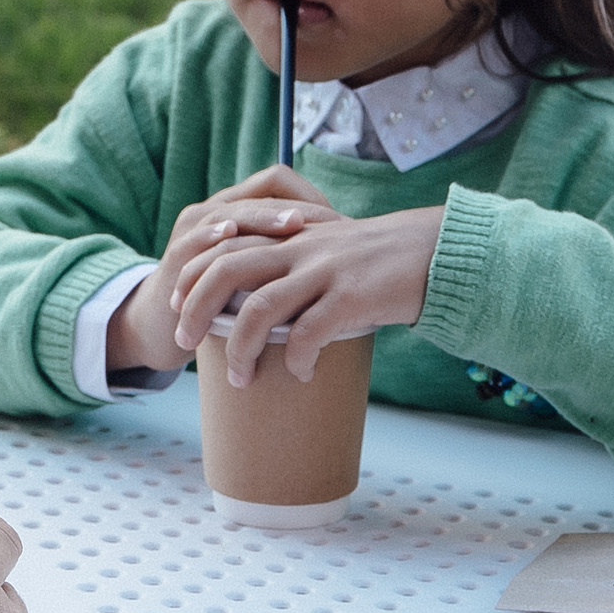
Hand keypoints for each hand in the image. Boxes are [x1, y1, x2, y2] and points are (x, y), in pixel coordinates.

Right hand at [107, 167, 340, 373]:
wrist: (164, 326)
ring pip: (231, 213)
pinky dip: (214, 236)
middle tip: (330, 222)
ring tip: (295, 226)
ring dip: (264, 219)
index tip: (340, 223)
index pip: (277, 181)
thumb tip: (346, 256)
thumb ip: (287, 257)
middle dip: (297, 208)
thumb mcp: (257, 273)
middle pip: (260, 196)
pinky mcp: (175, 258)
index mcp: (238, 207)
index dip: (309, 195)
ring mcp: (192, 232)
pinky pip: (196, 241)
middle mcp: (215, 211)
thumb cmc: (220, 300)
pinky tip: (231, 234)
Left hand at [169, 204, 445, 384]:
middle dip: (195, 308)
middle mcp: (300, 248)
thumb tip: (269, 307)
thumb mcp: (333, 247)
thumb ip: (298, 264)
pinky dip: (296, 358)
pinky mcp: (351, 296)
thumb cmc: (383, 259)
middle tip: (185, 343)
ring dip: (240, 346)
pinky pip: (308, 332)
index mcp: (292, 236)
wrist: (437, 250)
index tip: (177, 305)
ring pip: (259, 307)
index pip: (224, 245)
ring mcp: (324, 270)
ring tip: (241, 376)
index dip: (192, 276)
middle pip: (226, 271)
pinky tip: (299, 374)